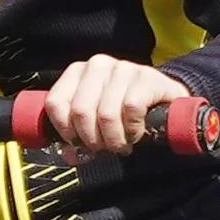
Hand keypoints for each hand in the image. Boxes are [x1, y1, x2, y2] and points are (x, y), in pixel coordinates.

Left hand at [40, 57, 189, 154]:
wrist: (164, 99)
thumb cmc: (123, 111)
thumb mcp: (95, 120)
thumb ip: (77, 135)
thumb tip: (70, 154)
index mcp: (77, 72)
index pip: (56, 103)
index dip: (65, 130)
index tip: (77, 143)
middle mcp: (97, 65)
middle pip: (80, 111)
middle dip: (91, 139)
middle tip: (104, 148)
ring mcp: (122, 68)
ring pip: (106, 114)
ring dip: (114, 138)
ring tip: (121, 144)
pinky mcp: (146, 76)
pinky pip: (131, 109)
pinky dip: (132, 129)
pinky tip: (136, 132)